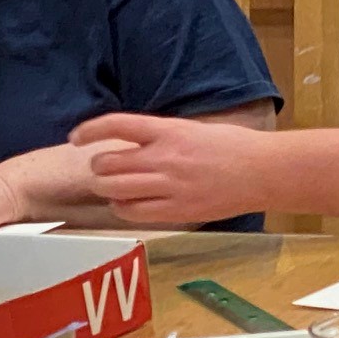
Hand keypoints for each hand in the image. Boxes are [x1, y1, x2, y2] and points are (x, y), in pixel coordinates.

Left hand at [70, 113, 272, 224]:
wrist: (262, 172)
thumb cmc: (233, 146)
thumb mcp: (193, 129)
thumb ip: (162, 136)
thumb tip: (133, 142)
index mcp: (169, 131)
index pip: (117, 125)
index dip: (90, 130)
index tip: (76, 136)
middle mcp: (164, 157)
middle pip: (109, 162)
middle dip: (99, 165)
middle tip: (102, 167)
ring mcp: (169, 186)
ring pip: (115, 188)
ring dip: (106, 186)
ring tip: (110, 185)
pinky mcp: (176, 210)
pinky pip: (133, 212)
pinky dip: (121, 207)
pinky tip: (125, 203)